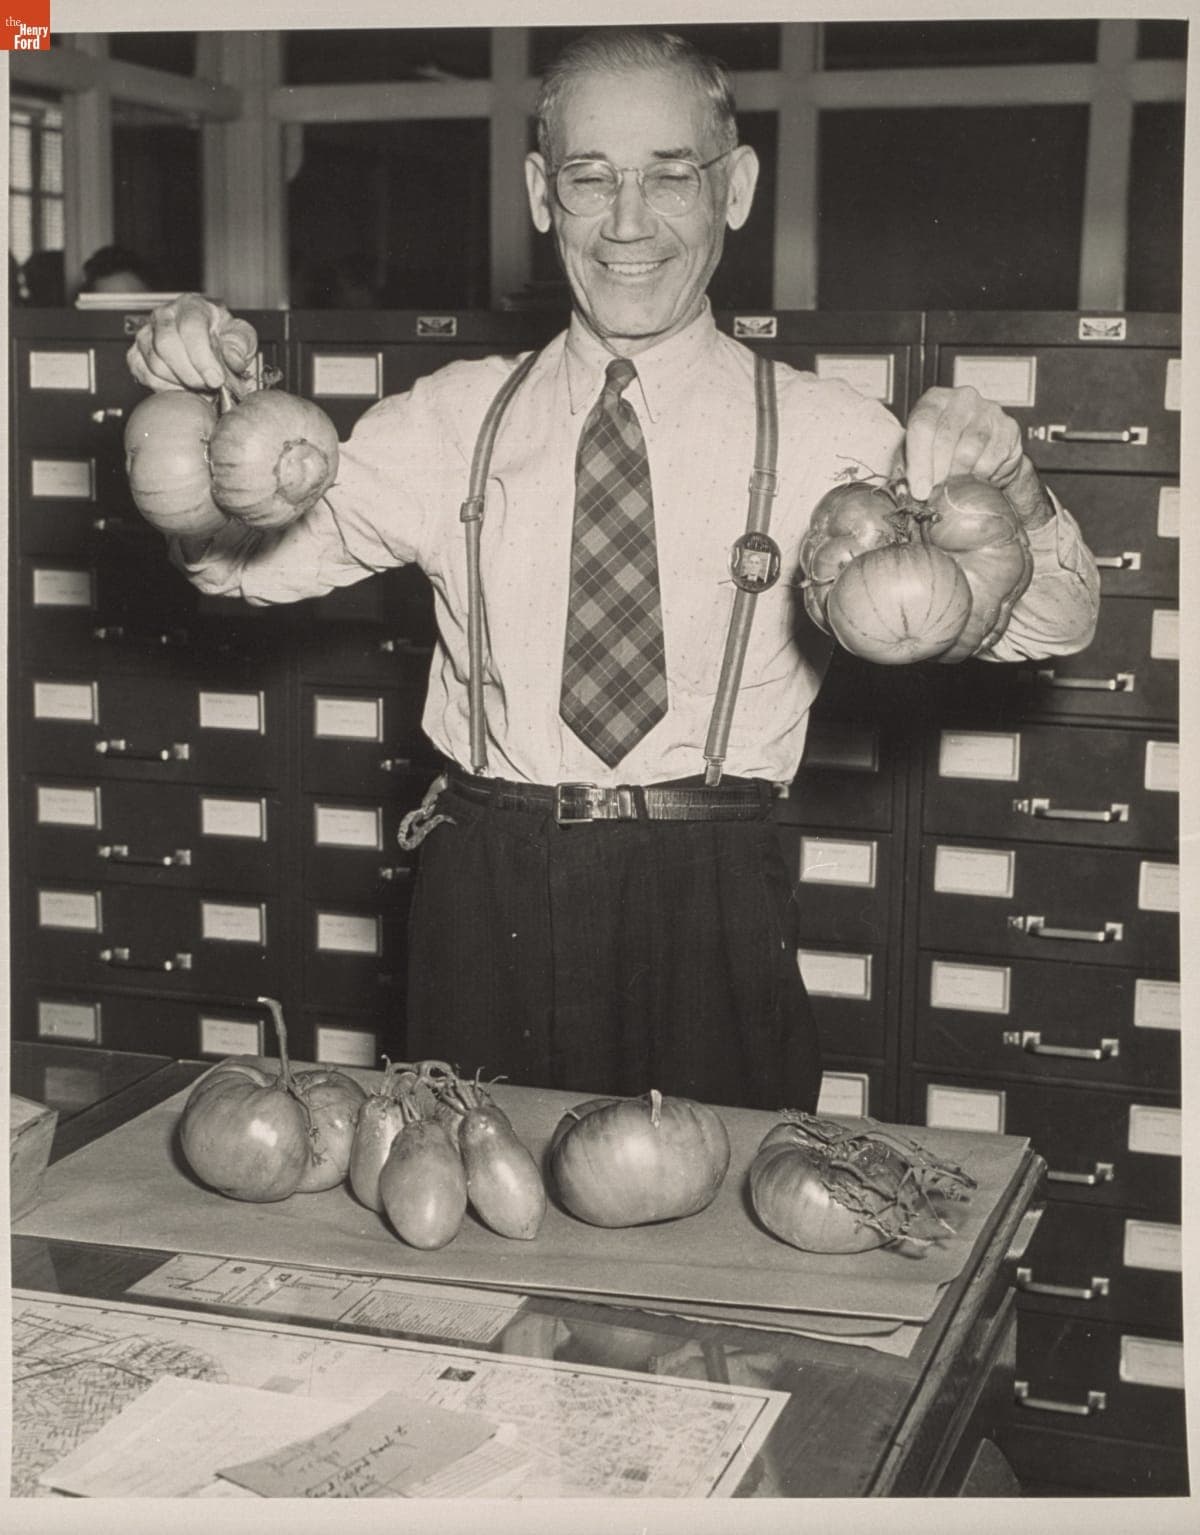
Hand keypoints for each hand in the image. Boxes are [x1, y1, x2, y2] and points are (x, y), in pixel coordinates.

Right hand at [126, 292, 258, 393]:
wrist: (208, 341)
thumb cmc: (222, 336)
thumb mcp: (240, 336)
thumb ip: (240, 345)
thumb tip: (233, 360)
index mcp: (191, 306)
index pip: (190, 328)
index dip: (203, 358)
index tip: (216, 379)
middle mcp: (164, 316)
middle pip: (167, 345)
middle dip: (191, 374)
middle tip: (209, 386)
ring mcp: (146, 335)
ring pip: (155, 363)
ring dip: (180, 383)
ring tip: (200, 387)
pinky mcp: (136, 355)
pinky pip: (144, 375)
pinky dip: (165, 388)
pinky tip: (182, 388)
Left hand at [903, 385, 1050, 529]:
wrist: (985, 454)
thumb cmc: (946, 454)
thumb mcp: (921, 455)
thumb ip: (911, 468)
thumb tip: (913, 491)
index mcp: (934, 400)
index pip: (922, 425)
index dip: (918, 461)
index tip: (920, 490)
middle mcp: (962, 398)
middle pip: (945, 438)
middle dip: (937, 473)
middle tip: (935, 494)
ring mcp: (988, 410)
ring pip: (968, 450)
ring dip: (959, 476)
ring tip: (955, 486)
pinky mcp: (1009, 428)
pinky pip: (991, 459)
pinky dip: (981, 476)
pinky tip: (976, 478)